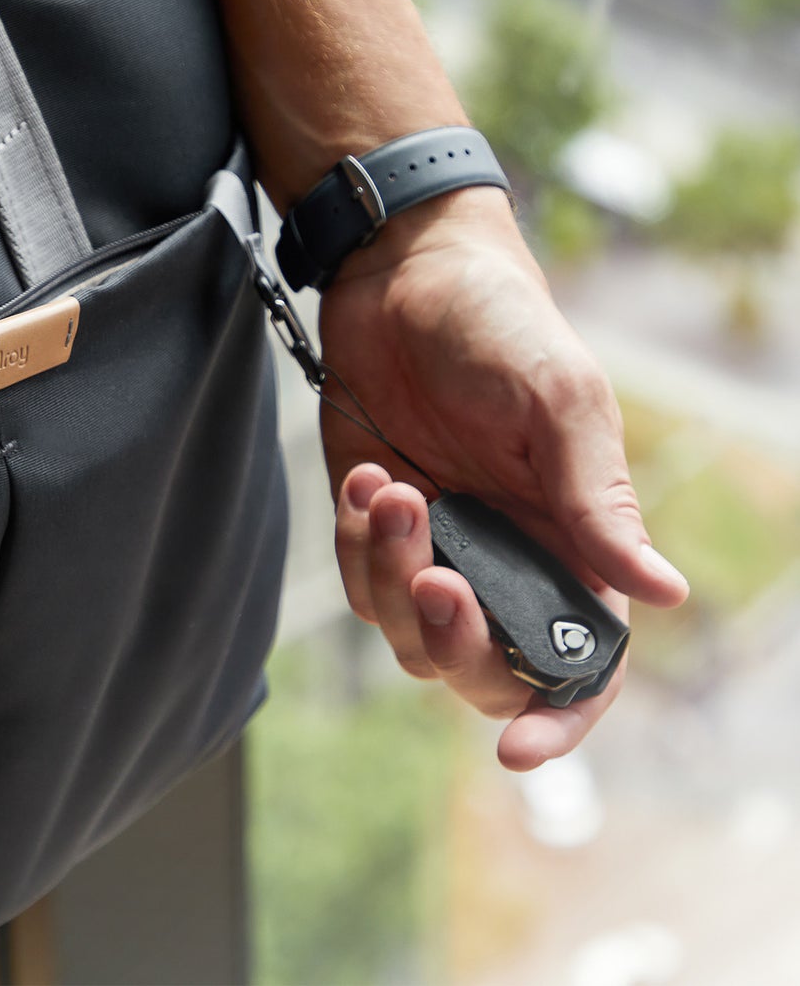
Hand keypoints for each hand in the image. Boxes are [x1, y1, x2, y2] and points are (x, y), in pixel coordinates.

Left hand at [318, 187, 688, 769]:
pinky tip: (367, 472)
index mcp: (568, 536)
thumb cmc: (498, 319)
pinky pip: (358, 575)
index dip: (559, 716)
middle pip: (481, 665)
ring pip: (408, 627)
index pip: (581, 657)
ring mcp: (433, 538)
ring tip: (392, 485)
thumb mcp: (560, 398)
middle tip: (437, 572)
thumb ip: (599, 498)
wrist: (402, 268)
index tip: (517, 750)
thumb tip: (662, 594)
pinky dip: (355, 540)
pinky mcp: (372, 514)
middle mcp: (503, 551)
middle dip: (454, 639)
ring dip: (392, 571)